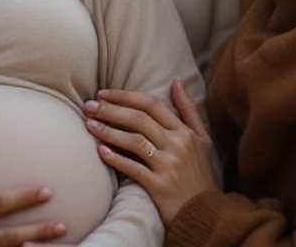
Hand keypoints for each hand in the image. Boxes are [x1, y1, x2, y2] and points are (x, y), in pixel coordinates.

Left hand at [83, 80, 216, 224]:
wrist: (207, 215)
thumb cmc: (201, 174)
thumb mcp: (203, 140)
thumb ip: (189, 110)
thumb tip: (176, 81)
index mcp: (184, 132)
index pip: (151, 104)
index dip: (124, 96)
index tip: (102, 93)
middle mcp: (177, 146)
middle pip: (139, 119)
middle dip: (110, 110)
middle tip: (89, 106)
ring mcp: (169, 167)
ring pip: (134, 141)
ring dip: (108, 131)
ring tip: (88, 125)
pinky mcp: (160, 187)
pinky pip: (134, 169)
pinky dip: (116, 159)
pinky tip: (100, 151)